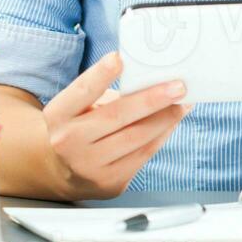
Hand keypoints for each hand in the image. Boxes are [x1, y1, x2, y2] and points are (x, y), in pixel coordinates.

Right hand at [41, 51, 191, 199]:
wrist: (64, 169)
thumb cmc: (80, 125)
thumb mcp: (81, 106)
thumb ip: (106, 92)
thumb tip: (151, 79)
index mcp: (59, 115)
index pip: (82, 91)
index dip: (100, 75)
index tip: (119, 58)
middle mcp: (69, 142)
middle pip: (116, 116)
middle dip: (152, 99)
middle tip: (178, 86)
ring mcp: (89, 166)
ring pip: (136, 138)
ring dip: (165, 118)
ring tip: (183, 103)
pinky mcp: (110, 183)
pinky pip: (143, 155)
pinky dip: (161, 135)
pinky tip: (172, 122)